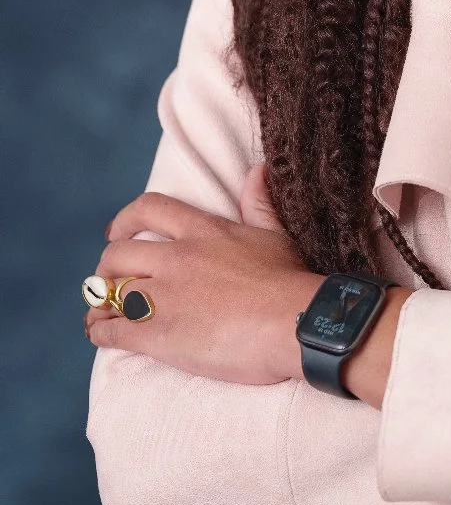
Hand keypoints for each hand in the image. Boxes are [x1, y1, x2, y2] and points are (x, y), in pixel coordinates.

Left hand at [85, 164, 321, 385]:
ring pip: (112, 293)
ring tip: (100, 312)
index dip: (124, 220)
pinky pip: (113, 330)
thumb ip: (259, 203)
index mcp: (203, 231)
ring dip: (101, 303)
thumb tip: (259, 169)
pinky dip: (100, 331)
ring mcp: (165, 296)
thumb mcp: (274, 234)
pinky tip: (101, 334)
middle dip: (106, 268)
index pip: (149, 209)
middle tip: (109, 280)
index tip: (116, 232)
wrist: (296, 324)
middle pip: (117, 254)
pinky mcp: (159, 335)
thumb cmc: (290, 281)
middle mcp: (177, 258)